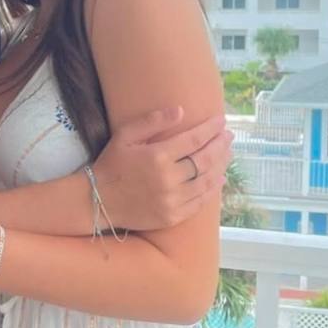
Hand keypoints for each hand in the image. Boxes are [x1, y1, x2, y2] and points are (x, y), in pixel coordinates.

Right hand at [93, 107, 231, 230]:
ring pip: (207, 181)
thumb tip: (181, 110)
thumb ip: (152, 121)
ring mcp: (172, 200)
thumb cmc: (111, 164)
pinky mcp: (172, 216)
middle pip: (206, 159)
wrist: (98, 201)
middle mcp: (169, 179)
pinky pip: (200, 202)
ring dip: (221, 165)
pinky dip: (212, 189)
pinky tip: (219, 179)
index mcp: (158, 156)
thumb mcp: (125, 136)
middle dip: (221, 145)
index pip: (194, 139)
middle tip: (229, 136)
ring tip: (228, 154)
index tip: (222, 120)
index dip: (211, 129)